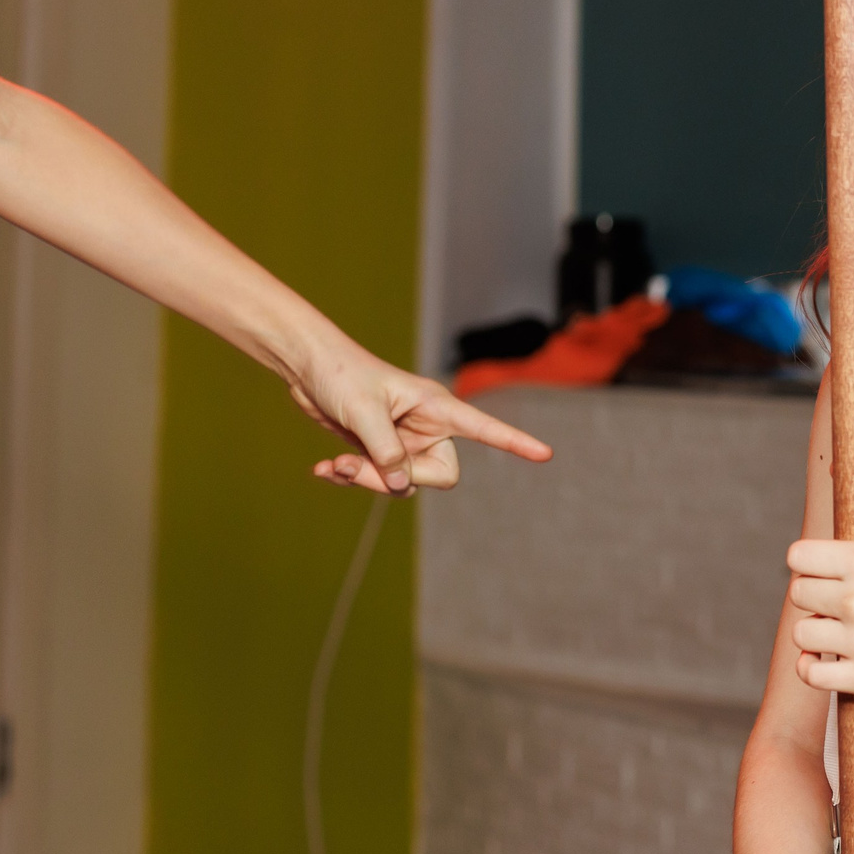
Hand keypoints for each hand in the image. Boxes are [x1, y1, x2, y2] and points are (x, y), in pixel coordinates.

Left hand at [299, 337, 551, 493]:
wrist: (308, 367)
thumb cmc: (341, 375)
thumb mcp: (364, 413)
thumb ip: (386, 453)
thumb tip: (402, 486)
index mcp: (437, 407)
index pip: (485, 428)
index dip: (514, 443)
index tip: (546, 454)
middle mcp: (427, 427)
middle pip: (438, 474)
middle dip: (397, 479)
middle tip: (357, 467)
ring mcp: (405, 441)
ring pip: (403, 482)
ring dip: (366, 480)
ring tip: (334, 465)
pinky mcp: (381, 450)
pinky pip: (378, 479)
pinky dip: (351, 477)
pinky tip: (324, 469)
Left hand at [786, 488, 853, 695]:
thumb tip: (849, 465)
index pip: (798, 557)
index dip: (810, 561)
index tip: (824, 568)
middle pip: (799, 594)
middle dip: (817, 594)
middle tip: (841, 598)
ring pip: (803, 633)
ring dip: (818, 631)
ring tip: (842, 627)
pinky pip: (813, 674)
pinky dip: (814, 668)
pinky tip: (829, 658)